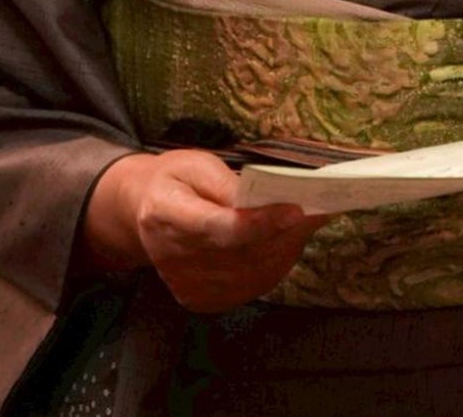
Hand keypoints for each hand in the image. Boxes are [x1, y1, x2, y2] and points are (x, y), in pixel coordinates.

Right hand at [81, 148, 328, 311]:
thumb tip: (262, 198)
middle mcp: (173, 258)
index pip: (219, 228)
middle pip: (243, 254)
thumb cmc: (175, 179)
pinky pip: (249, 287)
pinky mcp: (199, 299)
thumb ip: (226, 182)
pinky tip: (287, 241)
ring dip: (287, 248)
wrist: (142, 212)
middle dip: (286, 232)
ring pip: (252, 274)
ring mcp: (186, 285)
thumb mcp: (196, 164)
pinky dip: (275, 264)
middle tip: (320, 208)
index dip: (260, 223)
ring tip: (310, 221)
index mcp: (165, 215)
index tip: (297, 209)